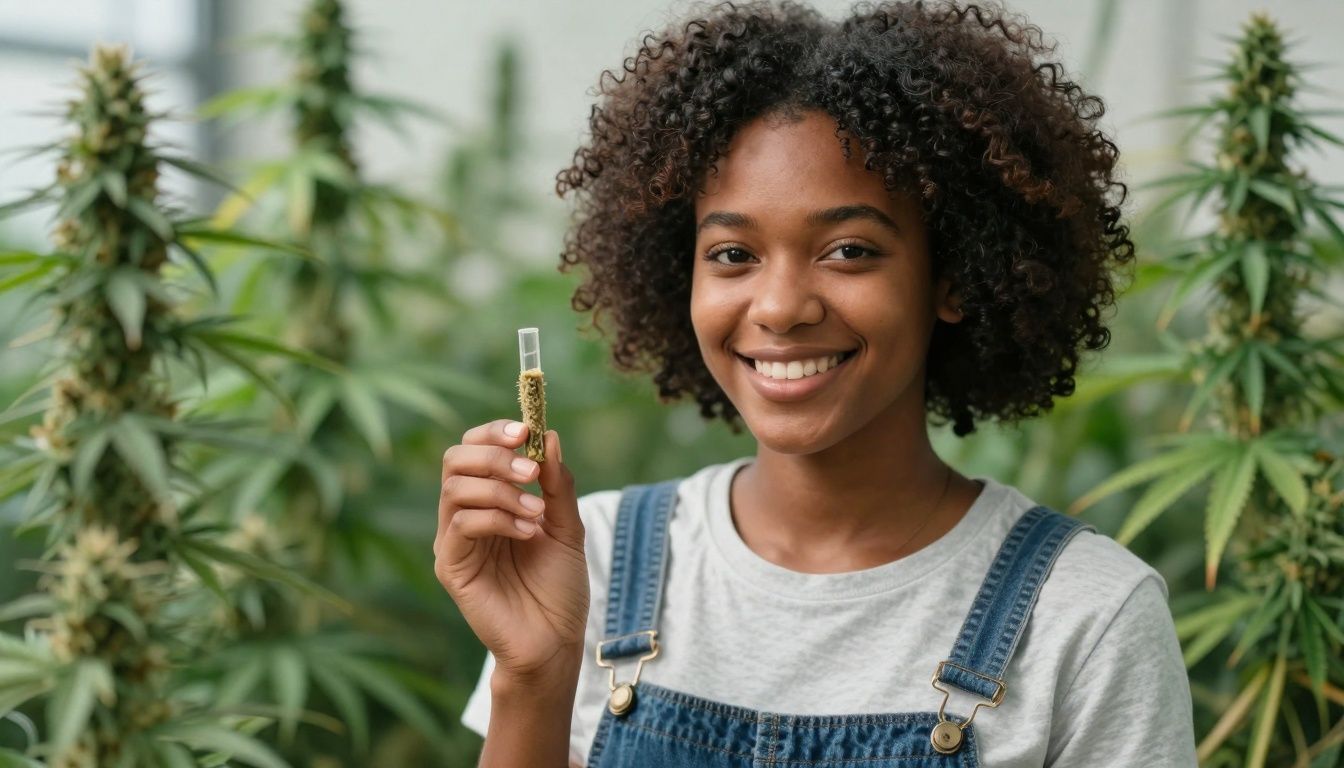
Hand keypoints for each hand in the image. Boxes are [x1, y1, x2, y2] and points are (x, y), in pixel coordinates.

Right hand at [434, 420, 588, 681]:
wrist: (555, 641)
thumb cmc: (559, 587)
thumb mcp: (567, 527)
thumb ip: (558, 483)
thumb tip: (549, 435)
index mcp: (489, 501)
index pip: (475, 449)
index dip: (494, 432)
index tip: (526, 430)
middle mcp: (465, 516)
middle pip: (455, 459)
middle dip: (494, 455)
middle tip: (531, 471)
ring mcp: (454, 541)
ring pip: (456, 488)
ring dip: (502, 490)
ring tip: (536, 513)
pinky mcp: (451, 567)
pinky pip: (461, 524)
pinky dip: (498, 518)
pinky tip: (527, 533)